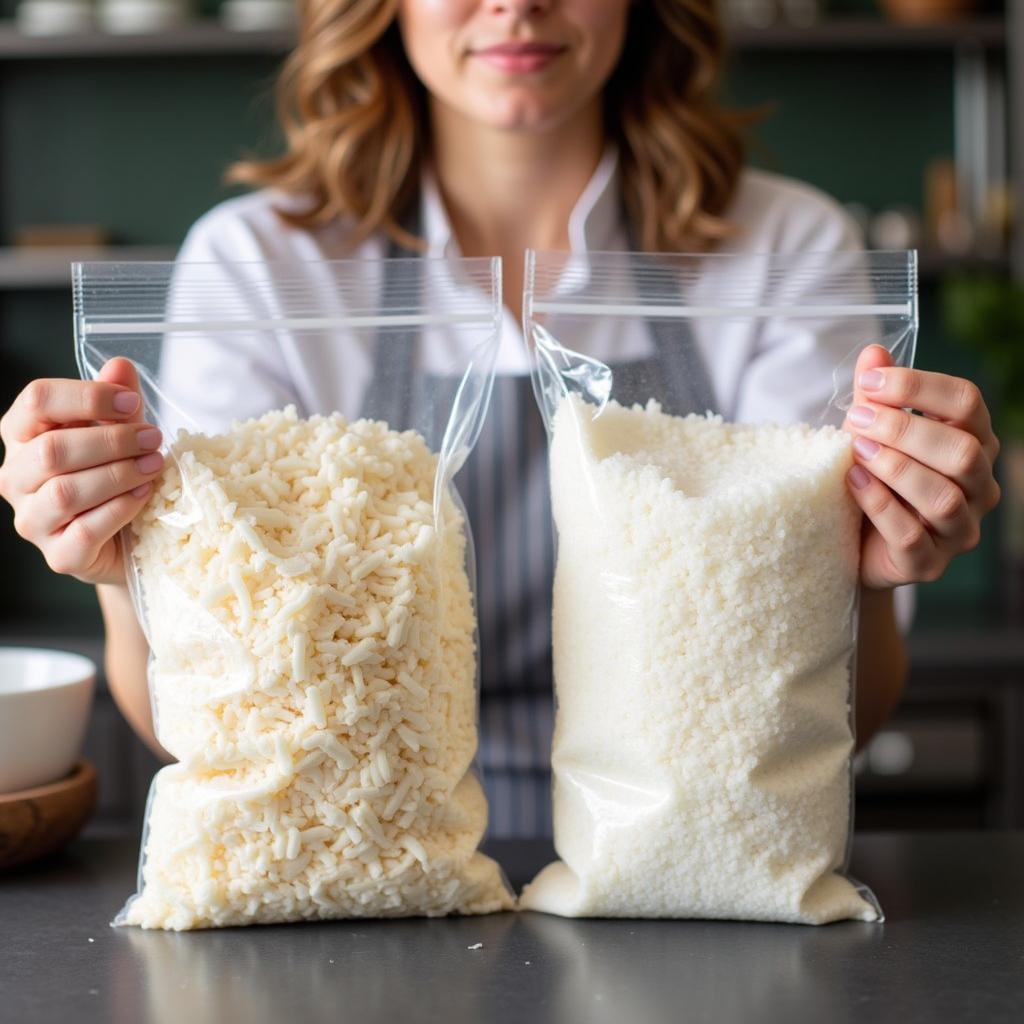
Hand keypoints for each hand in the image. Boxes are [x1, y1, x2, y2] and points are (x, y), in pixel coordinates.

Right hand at [0, 358, 164, 585]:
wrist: (132, 540)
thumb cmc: (117, 477)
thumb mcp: (122, 432)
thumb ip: (119, 401)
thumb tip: (120, 366)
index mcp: (23, 435)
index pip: (36, 400)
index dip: (87, 397)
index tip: (132, 403)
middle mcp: (16, 477)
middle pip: (52, 449)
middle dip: (111, 441)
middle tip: (153, 439)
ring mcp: (33, 520)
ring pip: (64, 491)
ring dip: (118, 475)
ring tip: (154, 466)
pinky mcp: (58, 556)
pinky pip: (84, 531)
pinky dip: (119, 510)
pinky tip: (144, 496)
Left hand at [843, 344, 1000, 588]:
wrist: (850, 547)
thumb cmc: (870, 481)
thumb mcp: (869, 434)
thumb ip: (875, 397)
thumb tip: (873, 353)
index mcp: (972, 442)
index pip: (967, 403)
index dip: (920, 387)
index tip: (871, 381)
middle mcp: (977, 486)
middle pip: (963, 451)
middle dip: (905, 430)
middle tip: (856, 419)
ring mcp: (958, 529)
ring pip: (943, 497)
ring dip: (896, 468)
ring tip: (855, 451)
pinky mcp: (928, 564)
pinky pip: (912, 536)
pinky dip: (881, 506)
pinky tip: (853, 483)